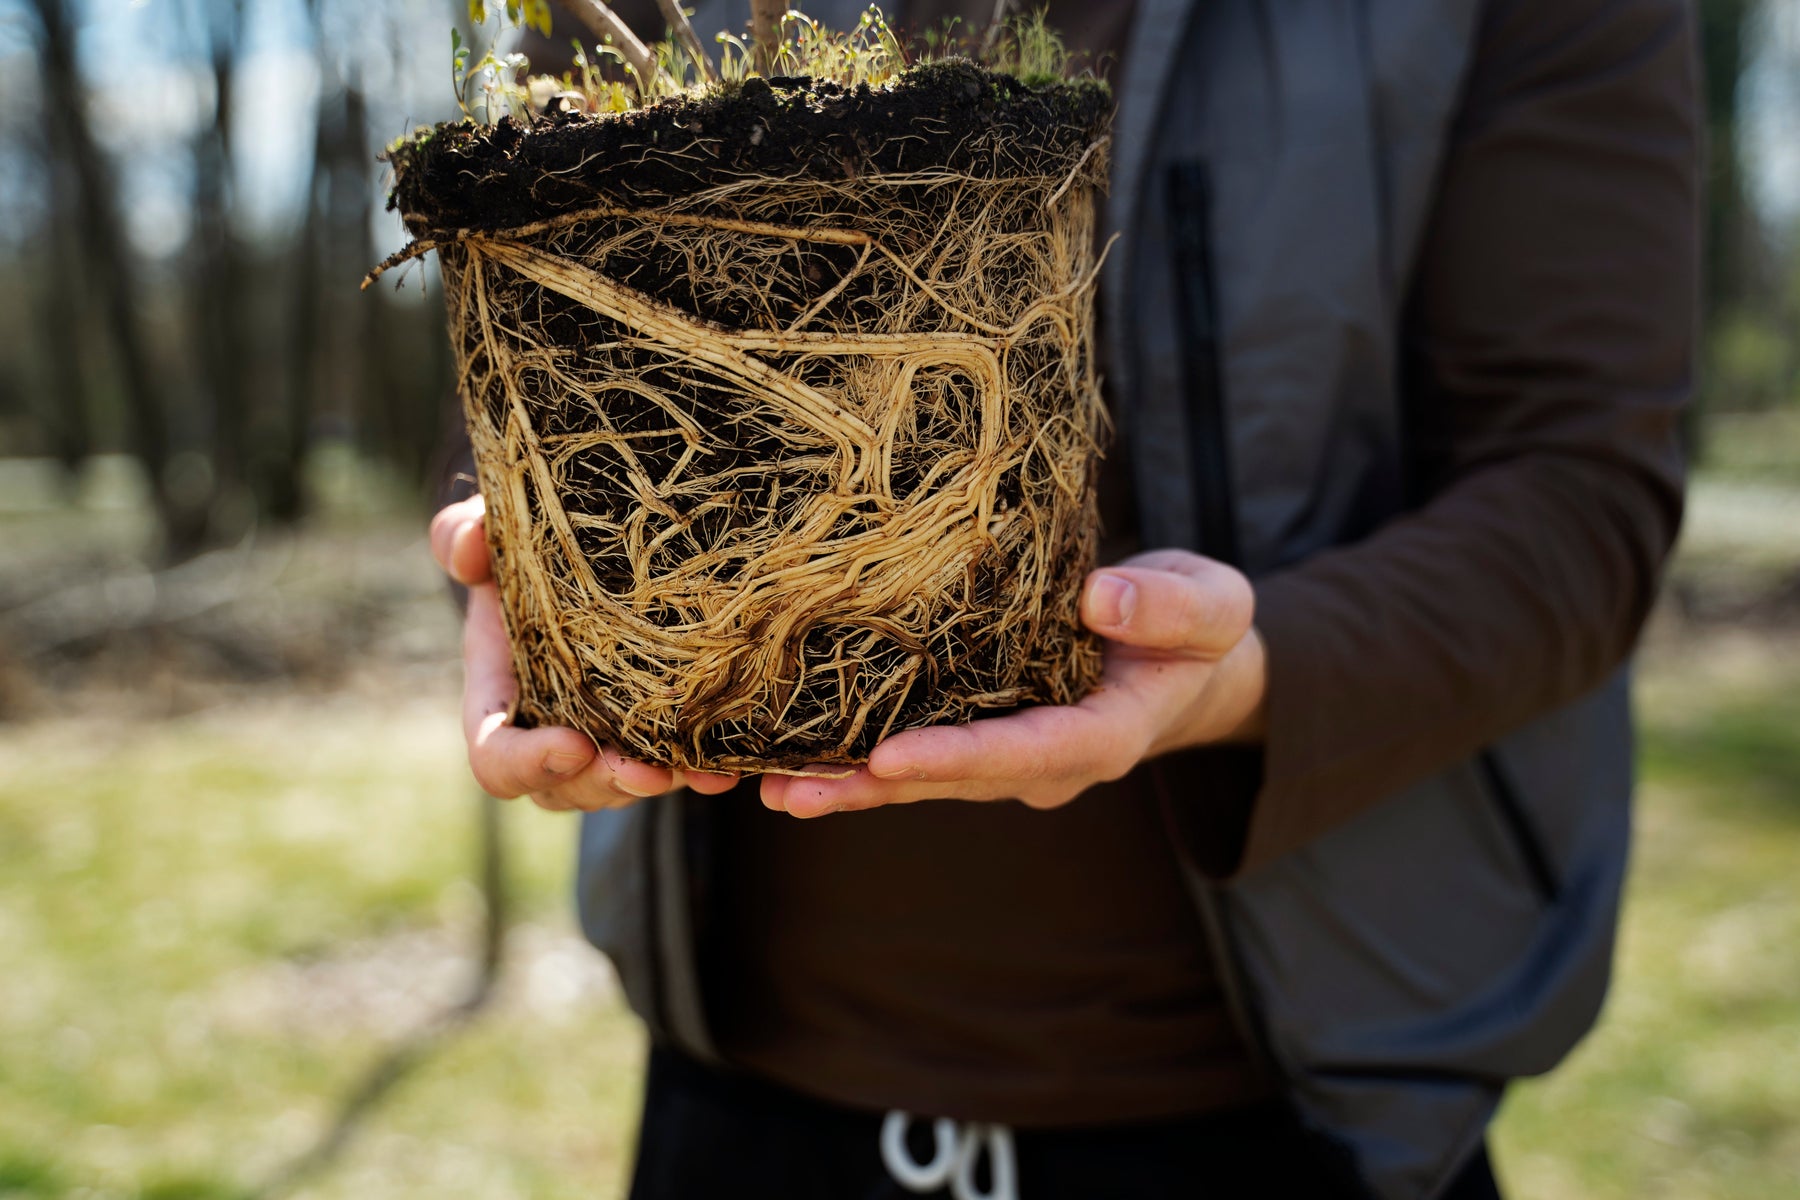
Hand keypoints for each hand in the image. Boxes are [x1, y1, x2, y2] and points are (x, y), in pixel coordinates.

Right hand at [429, 495, 739, 810]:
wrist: (579, 550)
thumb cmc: (525, 545)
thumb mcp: (491, 530)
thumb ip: (465, 534)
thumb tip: (467, 549)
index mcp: (499, 695)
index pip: (496, 758)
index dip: (528, 763)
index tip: (573, 745)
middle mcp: (546, 729)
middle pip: (565, 789)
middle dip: (606, 785)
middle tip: (647, 772)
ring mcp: (599, 738)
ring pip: (620, 789)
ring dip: (659, 785)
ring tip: (702, 771)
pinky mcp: (648, 732)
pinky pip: (670, 769)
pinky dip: (698, 772)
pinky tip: (729, 769)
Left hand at [759, 549, 1265, 817]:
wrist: (1180, 651)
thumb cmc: (1196, 626)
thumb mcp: (1212, 606)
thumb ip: (1170, 608)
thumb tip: (1101, 598)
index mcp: (1099, 736)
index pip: (1025, 753)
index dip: (957, 758)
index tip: (891, 756)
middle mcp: (1041, 761)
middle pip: (951, 778)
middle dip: (871, 786)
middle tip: (792, 788)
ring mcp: (1002, 752)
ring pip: (917, 774)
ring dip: (843, 782)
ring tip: (767, 784)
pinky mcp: (974, 729)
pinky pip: (908, 745)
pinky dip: (850, 752)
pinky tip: (784, 752)